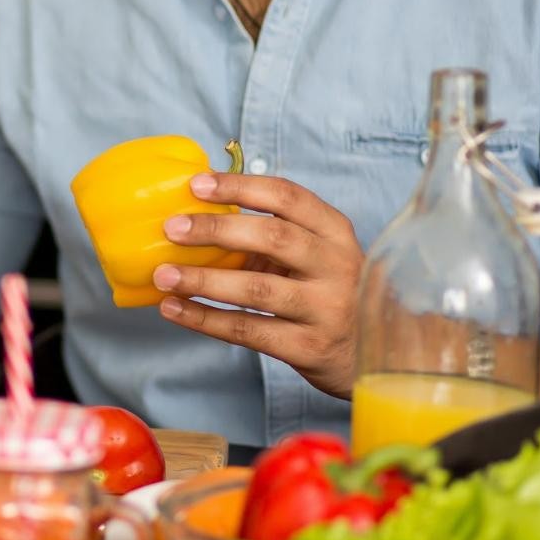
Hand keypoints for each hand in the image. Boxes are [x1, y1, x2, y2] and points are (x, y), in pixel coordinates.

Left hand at [149, 171, 362, 397]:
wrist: (376, 355)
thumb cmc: (327, 294)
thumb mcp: (315, 256)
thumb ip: (273, 235)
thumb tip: (196, 213)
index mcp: (335, 233)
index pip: (288, 197)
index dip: (240, 186)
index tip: (196, 184)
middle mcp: (337, 266)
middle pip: (273, 238)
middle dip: (217, 230)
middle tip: (171, 228)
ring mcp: (326, 309)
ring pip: (257, 289)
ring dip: (203, 279)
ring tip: (163, 275)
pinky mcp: (310, 347)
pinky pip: (249, 330)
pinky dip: (205, 320)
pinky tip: (175, 309)